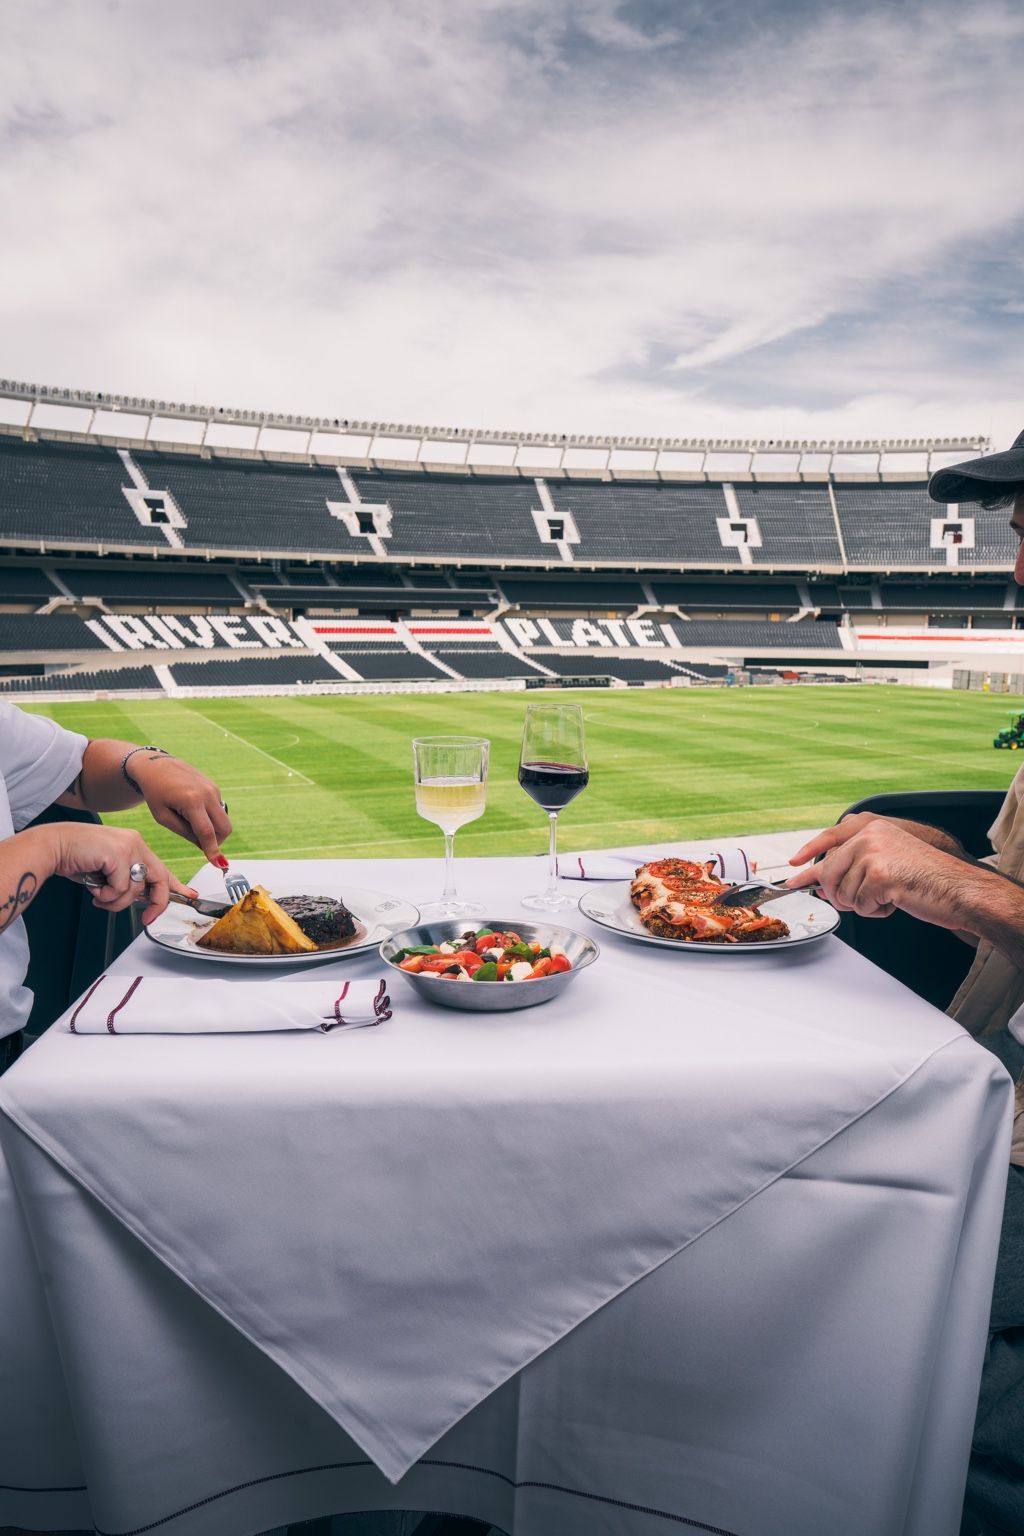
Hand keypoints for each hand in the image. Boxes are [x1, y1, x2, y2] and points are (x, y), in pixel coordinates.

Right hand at [45, 822, 196, 925]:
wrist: (52, 846)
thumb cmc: (76, 858)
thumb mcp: (107, 870)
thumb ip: (126, 880)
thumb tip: (143, 899)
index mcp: (134, 845)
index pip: (161, 868)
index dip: (176, 885)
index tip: (189, 895)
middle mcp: (135, 843)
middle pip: (159, 880)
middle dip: (156, 905)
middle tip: (147, 919)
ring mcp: (128, 848)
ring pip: (136, 890)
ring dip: (116, 901)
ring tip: (99, 894)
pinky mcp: (118, 855)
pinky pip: (120, 889)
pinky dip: (106, 895)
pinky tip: (94, 887)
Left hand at [129, 754, 232, 866]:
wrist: (156, 765)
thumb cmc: (155, 792)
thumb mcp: (163, 817)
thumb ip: (185, 833)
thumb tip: (205, 846)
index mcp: (191, 801)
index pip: (207, 832)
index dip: (213, 850)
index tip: (219, 864)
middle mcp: (207, 793)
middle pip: (224, 828)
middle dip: (217, 840)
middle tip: (199, 842)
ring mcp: (213, 788)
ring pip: (223, 820)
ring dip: (212, 828)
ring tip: (189, 821)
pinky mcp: (214, 786)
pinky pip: (218, 809)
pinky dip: (209, 817)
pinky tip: (191, 809)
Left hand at [787, 816, 973, 925]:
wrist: (959, 890)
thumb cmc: (928, 881)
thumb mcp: (886, 865)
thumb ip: (854, 868)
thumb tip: (819, 884)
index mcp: (871, 829)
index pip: (828, 844)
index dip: (808, 863)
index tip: (792, 875)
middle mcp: (869, 836)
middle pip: (828, 875)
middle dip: (841, 896)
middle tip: (867, 900)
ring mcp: (872, 853)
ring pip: (843, 893)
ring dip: (864, 905)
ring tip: (890, 896)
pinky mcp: (878, 875)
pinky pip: (860, 904)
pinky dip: (876, 911)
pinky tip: (896, 901)